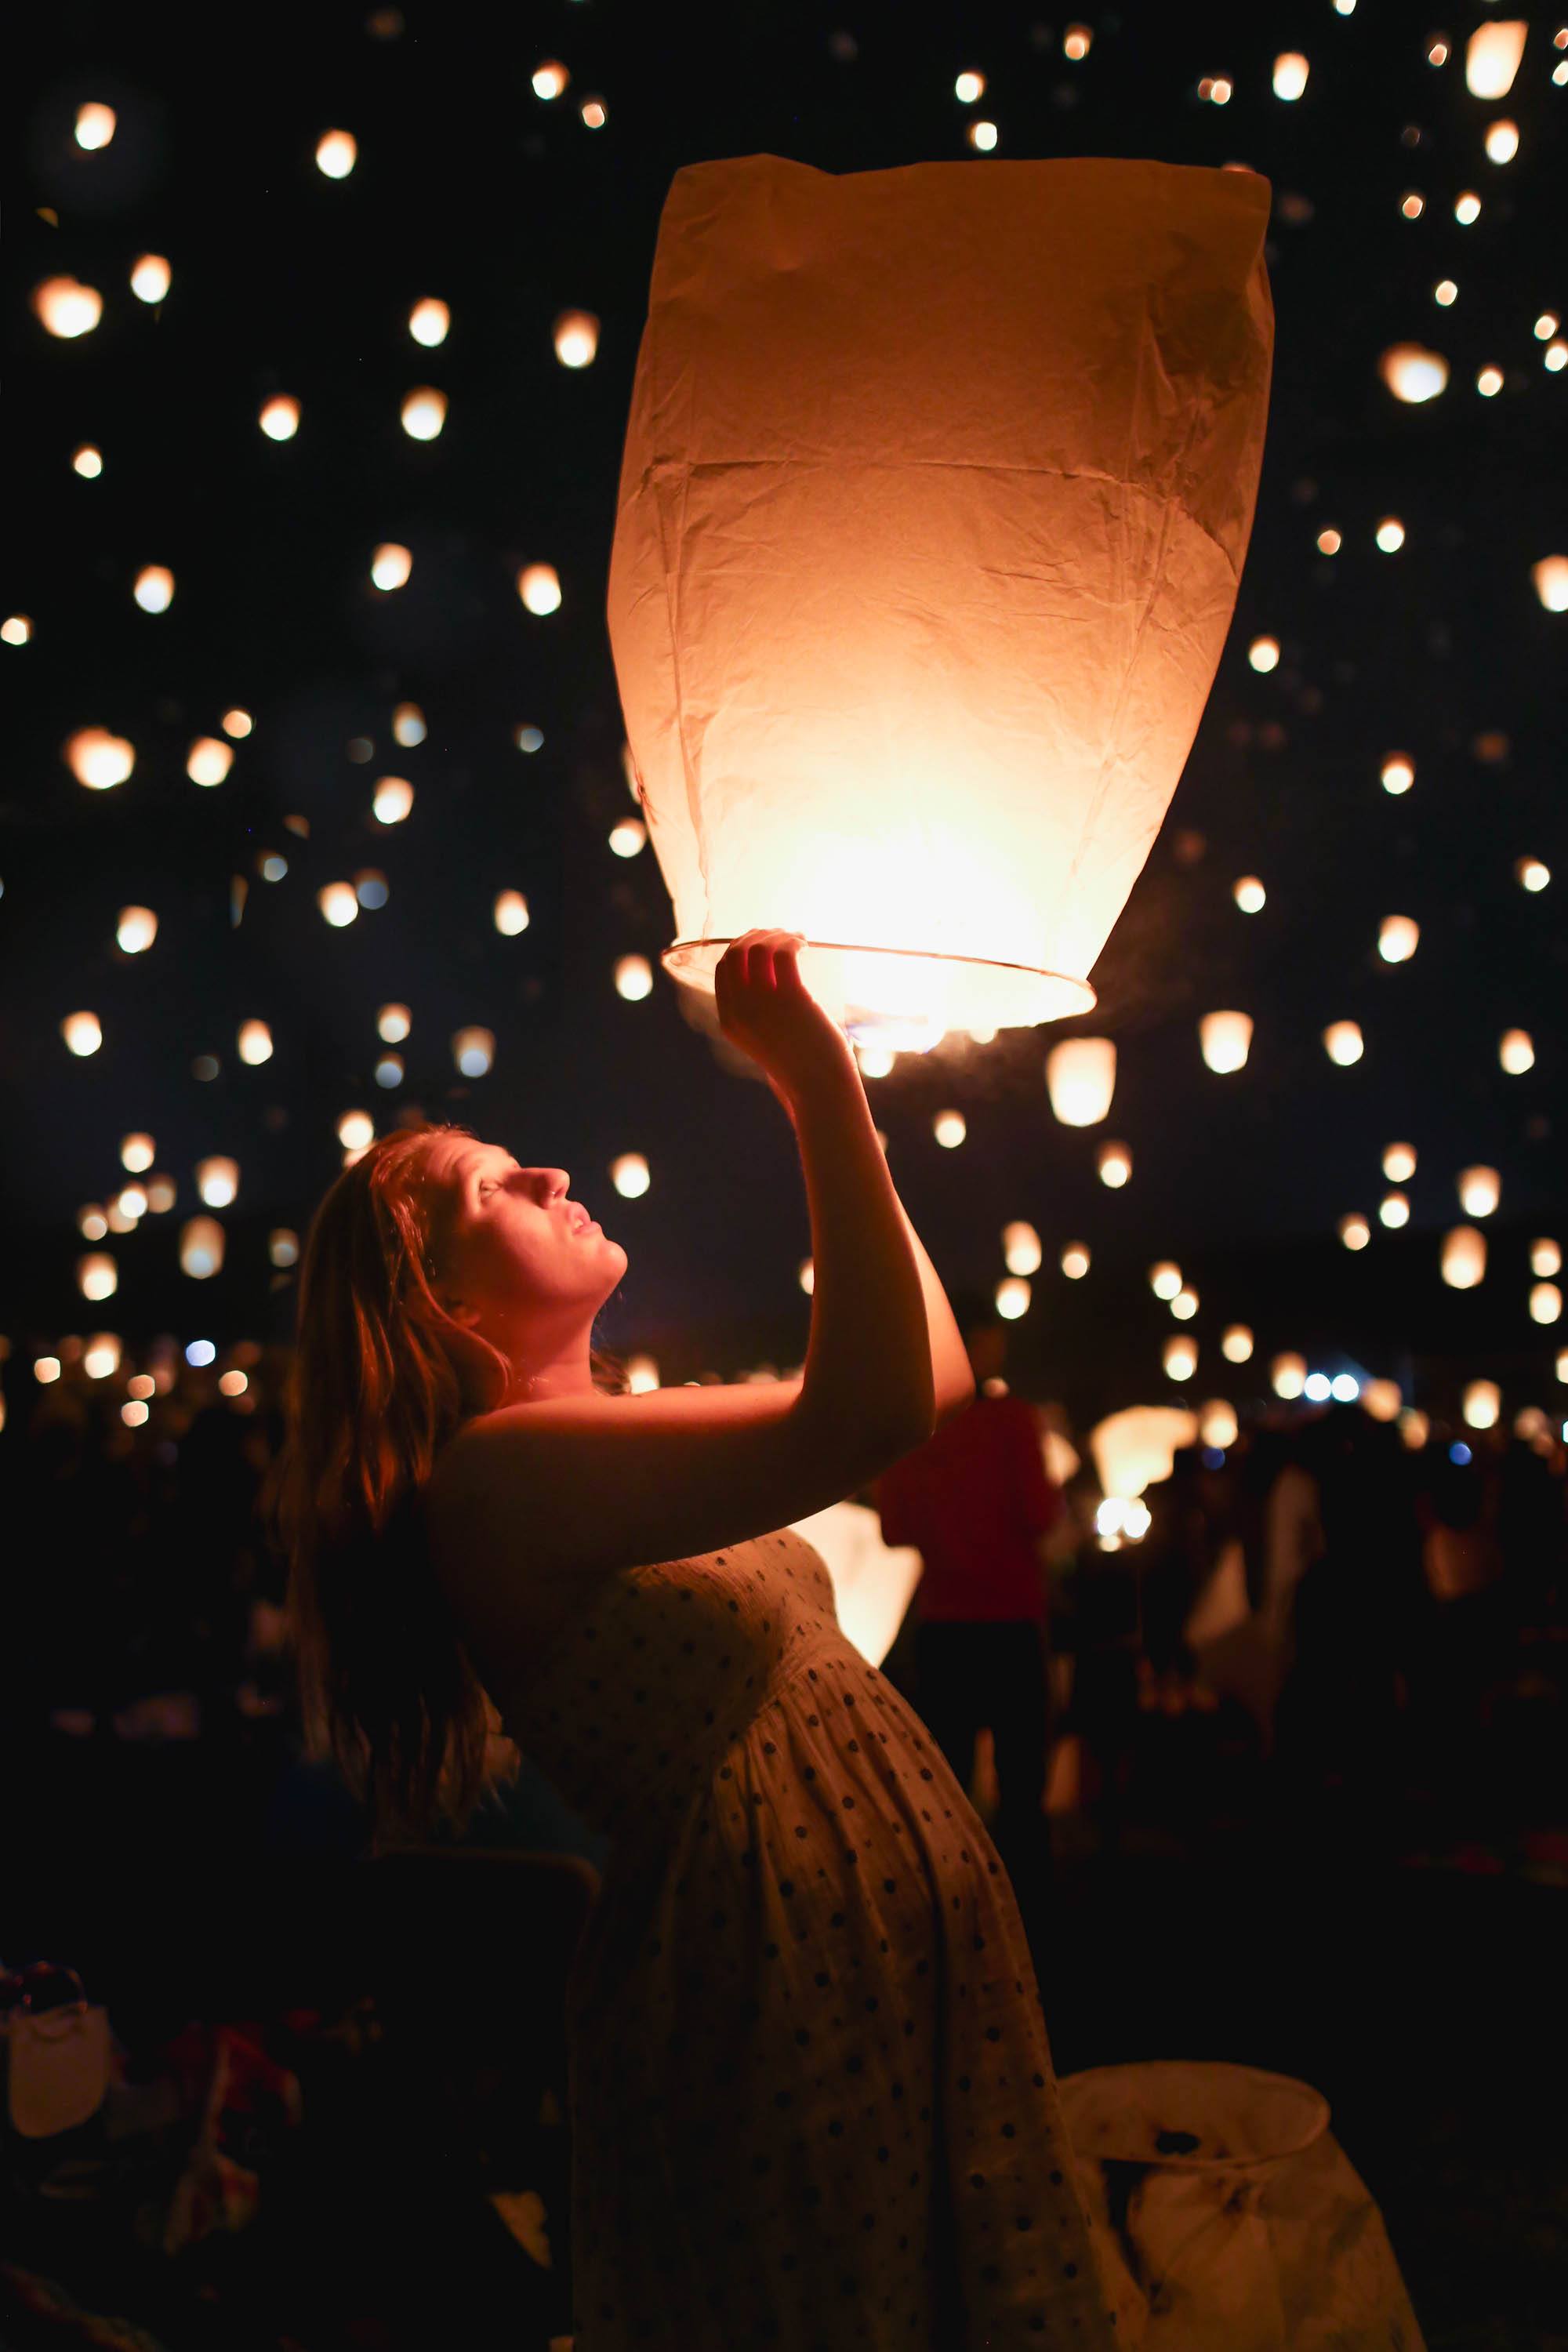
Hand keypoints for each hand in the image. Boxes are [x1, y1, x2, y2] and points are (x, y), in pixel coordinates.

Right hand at [713, 929, 852, 1106]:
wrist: (819, 1089)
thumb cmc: (800, 1067)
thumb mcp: (767, 1041)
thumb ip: (759, 1017)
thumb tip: (773, 985)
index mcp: (730, 1021)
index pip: (723, 969)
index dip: (740, 949)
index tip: (761, 943)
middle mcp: (740, 1010)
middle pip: (736, 953)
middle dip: (756, 935)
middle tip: (781, 936)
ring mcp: (764, 1004)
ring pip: (760, 948)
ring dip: (778, 935)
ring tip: (797, 938)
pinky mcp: (792, 998)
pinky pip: (785, 954)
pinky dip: (793, 942)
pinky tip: (805, 944)